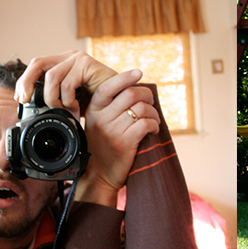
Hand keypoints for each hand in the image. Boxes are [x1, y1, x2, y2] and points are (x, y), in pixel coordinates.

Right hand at [17, 51, 159, 205]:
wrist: (98, 175)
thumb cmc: (102, 147)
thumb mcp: (97, 124)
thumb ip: (109, 108)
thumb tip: (131, 89)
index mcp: (93, 110)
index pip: (108, 86)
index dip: (125, 77)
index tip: (139, 73)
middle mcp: (101, 118)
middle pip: (130, 94)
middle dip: (147, 96)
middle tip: (151, 103)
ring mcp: (113, 130)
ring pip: (141, 108)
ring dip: (153, 113)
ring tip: (154, 120)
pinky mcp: (124, 142)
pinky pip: (146, 124)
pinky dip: (154, 125)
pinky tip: (153, 130)